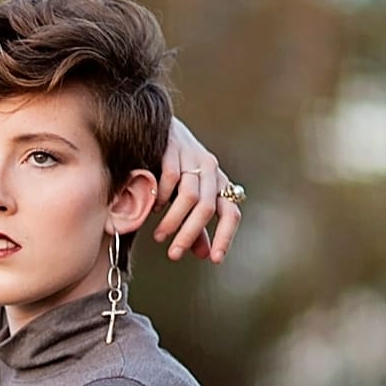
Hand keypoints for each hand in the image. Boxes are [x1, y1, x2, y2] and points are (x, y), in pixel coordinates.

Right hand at [153, 118, 243, 265]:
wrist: (159, 126)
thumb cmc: (176, 168)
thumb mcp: (188, 197)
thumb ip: (197, 225)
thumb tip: (204, 254)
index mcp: (220, 184)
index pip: (231, 214)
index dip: (226, 237)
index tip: (214, 260)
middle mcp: (212, 170)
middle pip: (207, 209)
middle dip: (189, 235)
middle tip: (174, 254)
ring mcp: (193, 157)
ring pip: (190, 196)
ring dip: (173, 221)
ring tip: (159, 235)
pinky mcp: (173, 149)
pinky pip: (170, 178)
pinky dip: (162, 197)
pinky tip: (154, 207)